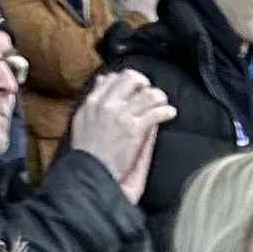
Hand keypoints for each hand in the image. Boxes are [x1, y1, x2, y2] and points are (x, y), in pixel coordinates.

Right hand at [66, 69, 172, 202]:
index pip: (114, 78)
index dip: (127, 80)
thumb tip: (103, 79)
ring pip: (147, 94)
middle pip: (131, 79)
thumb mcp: (82, 120)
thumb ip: (94, 99)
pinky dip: (166, 111)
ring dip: (159, 97)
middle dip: (144, 83)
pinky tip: (170, 114)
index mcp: (93, 102)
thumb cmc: (87, 153)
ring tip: (163, 103)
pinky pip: (156, 112)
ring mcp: (121, 115)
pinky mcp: (134, 129)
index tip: (135, 88)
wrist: (90, 173)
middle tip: (150, 94)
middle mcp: (107, 104)